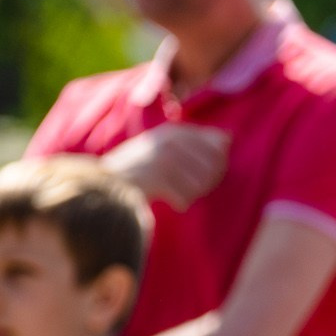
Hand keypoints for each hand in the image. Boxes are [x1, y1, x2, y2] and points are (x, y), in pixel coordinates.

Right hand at [103, 124, 229, 209]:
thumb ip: (197, 141)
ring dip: (193, 194)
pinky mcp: (155, 178)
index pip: (218, 146)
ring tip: (178, 193)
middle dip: (208, 181)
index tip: (206, 173)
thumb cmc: (141, 169)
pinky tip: (171, 201)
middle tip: (192, 188)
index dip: (218, 164)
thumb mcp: (166, 147)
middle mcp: (169, 141)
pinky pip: (185, 199)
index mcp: (174, 132)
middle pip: (215, 165)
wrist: (106, 182)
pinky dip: (180, 203)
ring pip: (202, 184)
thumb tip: (229, 139)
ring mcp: (162, 158)